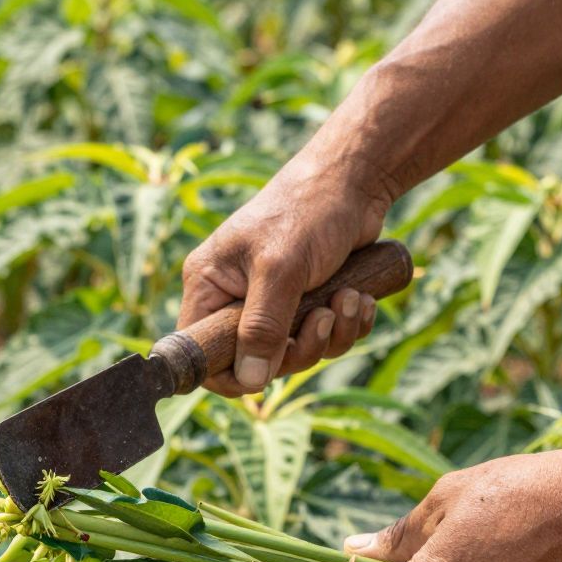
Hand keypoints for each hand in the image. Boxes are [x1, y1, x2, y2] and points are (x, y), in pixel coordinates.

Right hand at [179, 155, 391, 398]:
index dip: (228, 372)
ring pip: (297, 353)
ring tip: (350, 299)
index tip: (265, 373)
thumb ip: (262, 326)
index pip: (201, 350)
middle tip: (322, 319)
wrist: (357, 180)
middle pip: (256, 361)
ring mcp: (273, 301)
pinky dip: (347, 325)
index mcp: (210, 285)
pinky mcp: (308, 301)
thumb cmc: (308, 210)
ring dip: (331, 335)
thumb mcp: (280, 269)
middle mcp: (236, 297)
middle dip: (299, 349)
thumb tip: (251, 380)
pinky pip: (325, 339)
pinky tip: (360, 297)